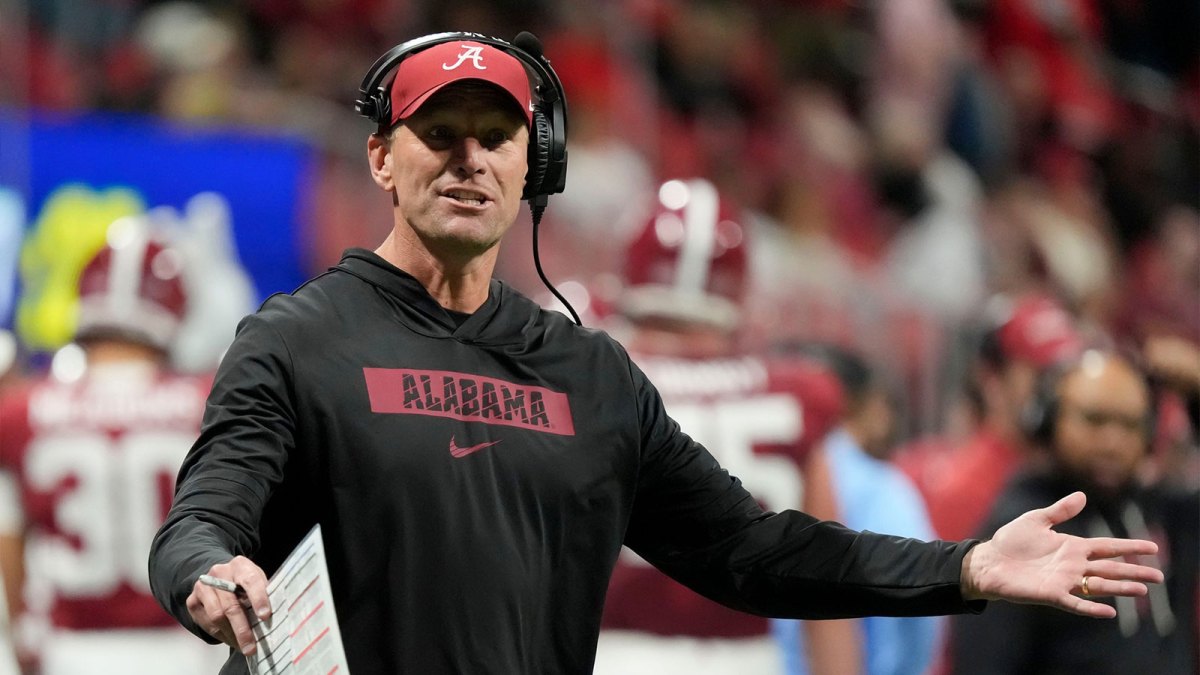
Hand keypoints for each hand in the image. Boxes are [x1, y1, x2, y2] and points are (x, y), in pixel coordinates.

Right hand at [186, 556, 271, 655]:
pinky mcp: (192, 600)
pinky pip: (206, 623)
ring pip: (217, 616)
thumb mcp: (258, 581)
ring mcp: (203, 586)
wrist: (219, 577)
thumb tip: (275, 619)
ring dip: (231, 636)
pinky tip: (232, 640)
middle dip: (242, 629)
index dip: (259, 599)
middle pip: (231, 605)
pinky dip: (221, 635)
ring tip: (243, 647)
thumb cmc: (245, 583)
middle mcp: (219, 573)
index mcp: (240, 565)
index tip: (265, 616)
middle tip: (251, 647)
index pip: (251, 581)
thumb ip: (265, 594)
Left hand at [960, 491, 1163, 617]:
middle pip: (1110, 568)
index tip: (1153, 548)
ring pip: (1099, 585)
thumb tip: (1083, 495)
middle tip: (1159, 576)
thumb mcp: (1036, 520)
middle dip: (1135, 572)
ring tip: (1142, 590)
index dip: (1130, 547)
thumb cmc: (1011, 541)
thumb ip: (1060, 511)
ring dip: (1120, 588)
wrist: (988, 561)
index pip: (1107, 547)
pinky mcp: (1051, 594)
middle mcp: (1073, 565)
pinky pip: (1075, 603)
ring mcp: (1064, 581)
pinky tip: (1110, 611)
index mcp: (1072, 547)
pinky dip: (1091, 607)